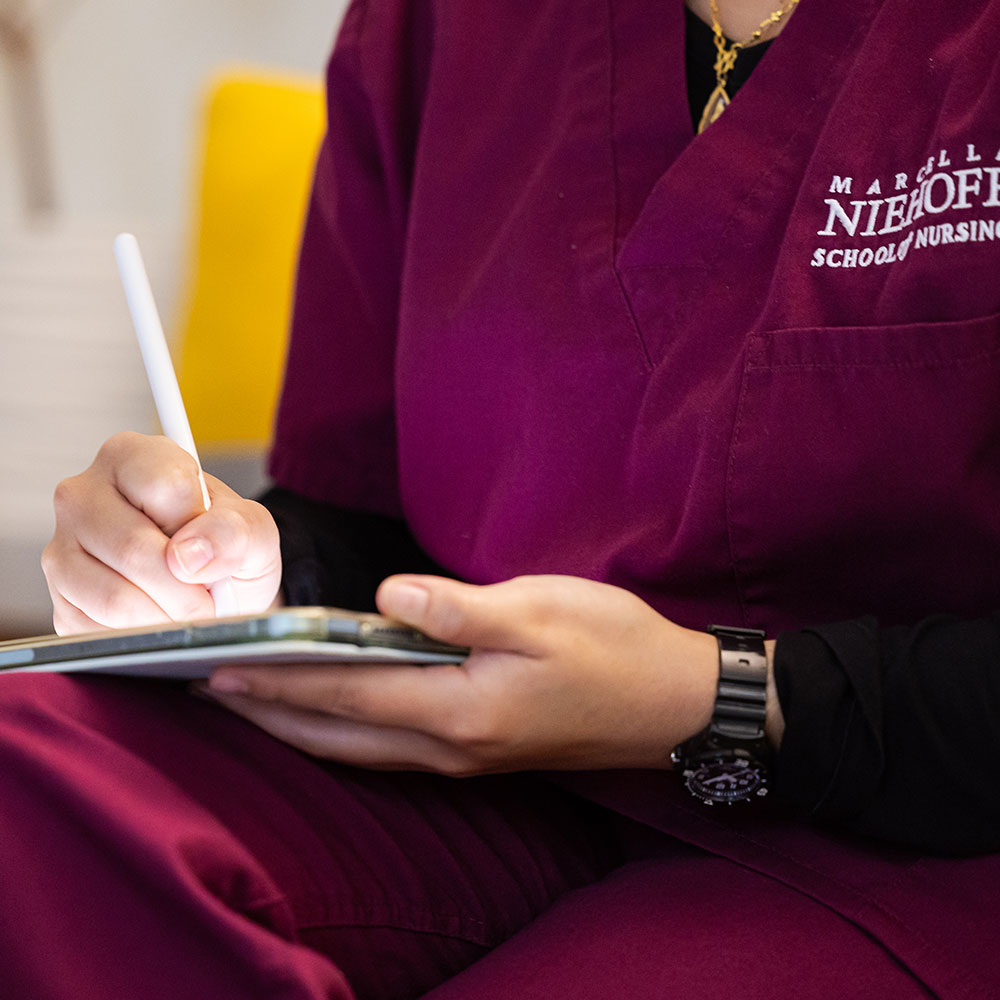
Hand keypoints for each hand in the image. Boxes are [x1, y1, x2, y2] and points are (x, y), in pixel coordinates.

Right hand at [42, 432, 281, 633]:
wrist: (212, 588)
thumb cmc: (224, 547)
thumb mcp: (252, 530)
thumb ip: (236, 531)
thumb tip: (190, 555)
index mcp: (132, 457)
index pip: (164, 486)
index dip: (200, 526)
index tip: (212, 544)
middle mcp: (84, 495)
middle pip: (133, 548)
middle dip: (185, 589)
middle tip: (208, 599)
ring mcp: (62, 548)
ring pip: (113, 598)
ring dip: (165, 618)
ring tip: (186, 611)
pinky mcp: (59, 600)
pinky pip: (98, 631)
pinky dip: (141, 638)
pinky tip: (157, 620)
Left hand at [202, 574, 724, 775]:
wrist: (676, 704)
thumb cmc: (615, 647)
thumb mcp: (540, 609)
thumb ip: (455, 609)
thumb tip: (383, 598)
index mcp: (460, 708)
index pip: (347, 694)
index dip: (281, 681)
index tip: (223, 669)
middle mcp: (454, 746)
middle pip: (341, 734)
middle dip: (274, 715)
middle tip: (217, 695)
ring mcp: (468, 757)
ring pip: (362, 749)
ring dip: (305, 728)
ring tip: (260, 708)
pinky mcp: (484, 751)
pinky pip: (392, 751)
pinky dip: (348, 734)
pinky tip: (337, 719)